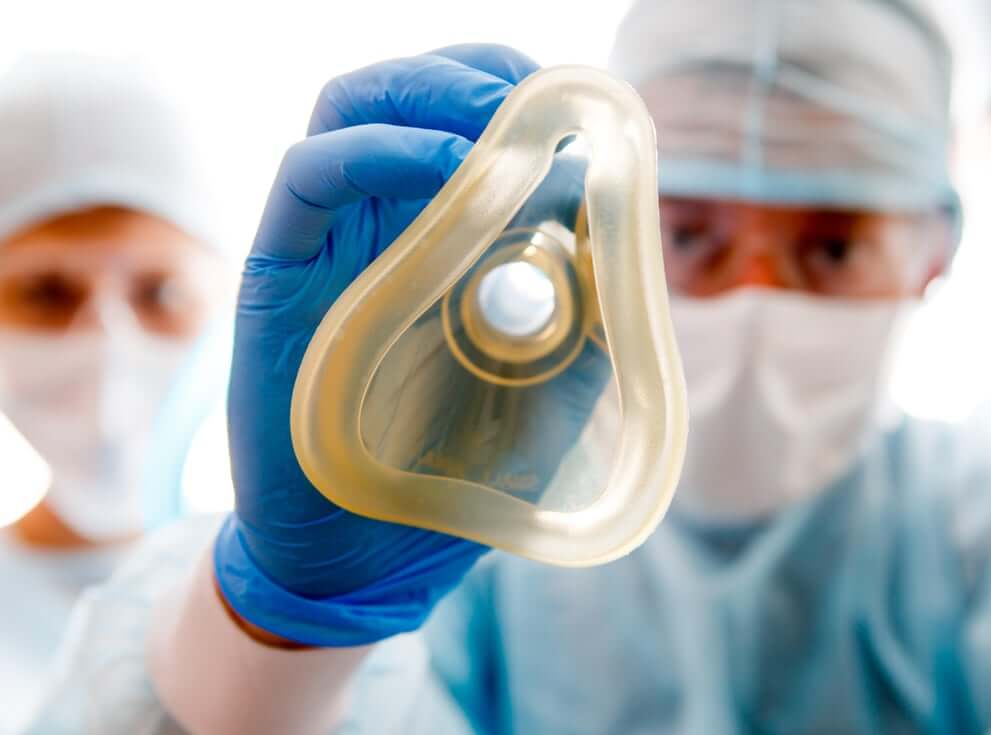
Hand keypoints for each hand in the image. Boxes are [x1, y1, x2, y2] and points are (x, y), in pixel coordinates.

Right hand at [216, 45, 544, 646]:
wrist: (369, 555)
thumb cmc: (466, 467)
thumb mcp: (558, 378)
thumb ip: (585, 298)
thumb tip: (612, 205)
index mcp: (452, 232)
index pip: (472, 117)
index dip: (521, 91)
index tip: (582, 108)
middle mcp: (386, 218)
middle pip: (411, 90)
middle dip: (476, 74)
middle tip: (532, 100)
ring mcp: (331, 238)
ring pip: (352, 105)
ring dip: (428, 90)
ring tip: (495, 123)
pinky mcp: (281, 269)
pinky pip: (310, 173)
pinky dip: (379, 149)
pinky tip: (451, 168)